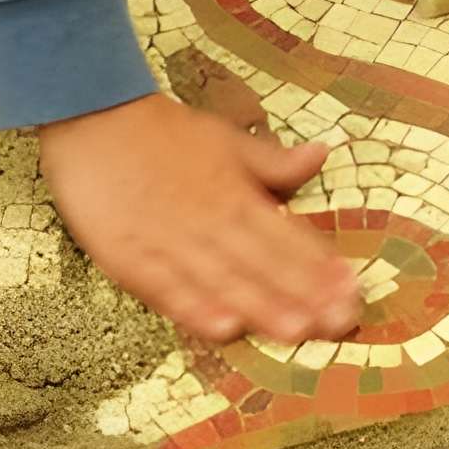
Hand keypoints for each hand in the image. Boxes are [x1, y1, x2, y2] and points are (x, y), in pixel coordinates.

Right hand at [36, 92, 359, 344]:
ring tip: (299, 330)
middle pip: (263, 263)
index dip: (320, 265)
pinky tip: (224, 328)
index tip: (354, 290)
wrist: (94, 117)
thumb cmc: (164, 133)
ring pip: (223, 279)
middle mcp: (210, 219)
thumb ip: (273, 161)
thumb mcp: (226, 140)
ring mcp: (170, 240)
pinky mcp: (129, 257)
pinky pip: (166, 288)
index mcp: (236, 192)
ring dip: (261, 306)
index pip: (287, 235)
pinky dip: (194, 308)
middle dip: (305, 295)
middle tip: (342, 322)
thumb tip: (323, 153)